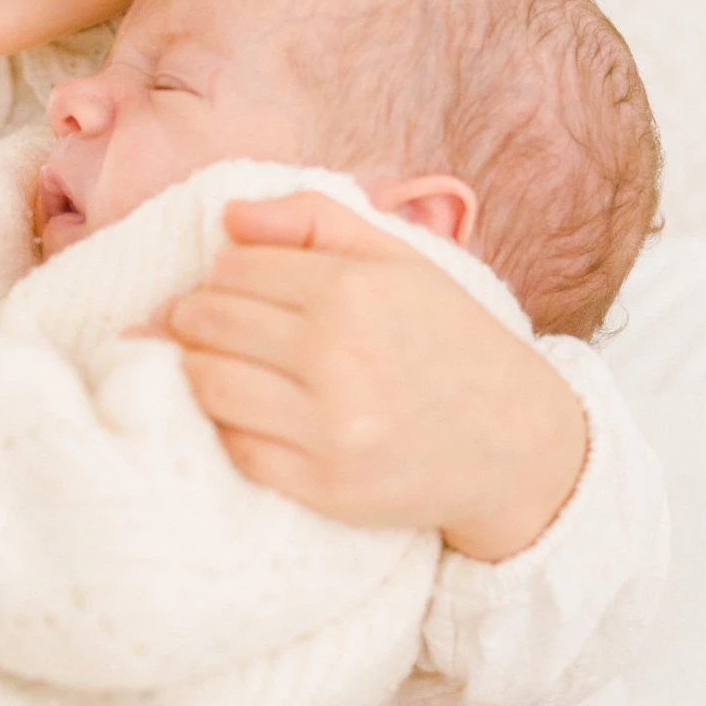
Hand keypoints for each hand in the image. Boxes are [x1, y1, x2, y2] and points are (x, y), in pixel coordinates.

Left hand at [166, 192, 588, 561]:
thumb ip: (314, 219)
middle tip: (200, 325)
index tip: (229, 286)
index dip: (220, 274)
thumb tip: (229, 218)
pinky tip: (245, 414)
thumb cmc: (448, 339)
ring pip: (207, 385)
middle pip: (207, 324)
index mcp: (352, 290)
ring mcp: (329, 429)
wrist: (514, 443)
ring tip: (214, 363)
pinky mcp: (324, 487)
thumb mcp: (398, 259)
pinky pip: (235, 448)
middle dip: (191, 319)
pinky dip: (225, 428)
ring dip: (195, 371)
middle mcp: (336, 356)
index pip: (233, 268)